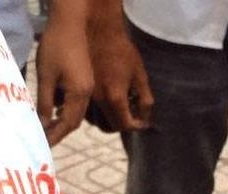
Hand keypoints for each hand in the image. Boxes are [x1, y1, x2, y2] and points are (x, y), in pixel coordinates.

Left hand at [36, 1, 92, 145]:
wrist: (72, 20)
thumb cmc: (56, 45)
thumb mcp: (46, 76)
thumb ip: (44, 103)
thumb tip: (42, 126)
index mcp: (79, 93)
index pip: (68, 124)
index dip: (55, 137)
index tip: (43, 147)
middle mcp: (87, 92)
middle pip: (74, 121)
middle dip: (58, 133)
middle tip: (43, 142)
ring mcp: (87, 84)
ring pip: (75, 112)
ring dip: (61, 122)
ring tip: (45, 130)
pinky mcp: (84, 78)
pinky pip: (75, 101)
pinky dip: (64, 110)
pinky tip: (52, 110)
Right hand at [88, 5, 152, 131]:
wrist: (99, 33)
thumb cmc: (123, 51)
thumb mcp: (140, 75)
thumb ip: (145, 100)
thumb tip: (145, 119)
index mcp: (115, 97)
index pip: (125, 125)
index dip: (137, 125)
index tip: (143, 120)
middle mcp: (98, 102)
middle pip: (110, 127)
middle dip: (123, 125)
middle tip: (132, 115)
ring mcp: (87, 98)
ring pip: (98, 121)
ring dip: (111, 119)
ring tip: (121, 107)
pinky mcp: (82, 93)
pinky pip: (90, 111)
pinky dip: (100, 113)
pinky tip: (108, 100)